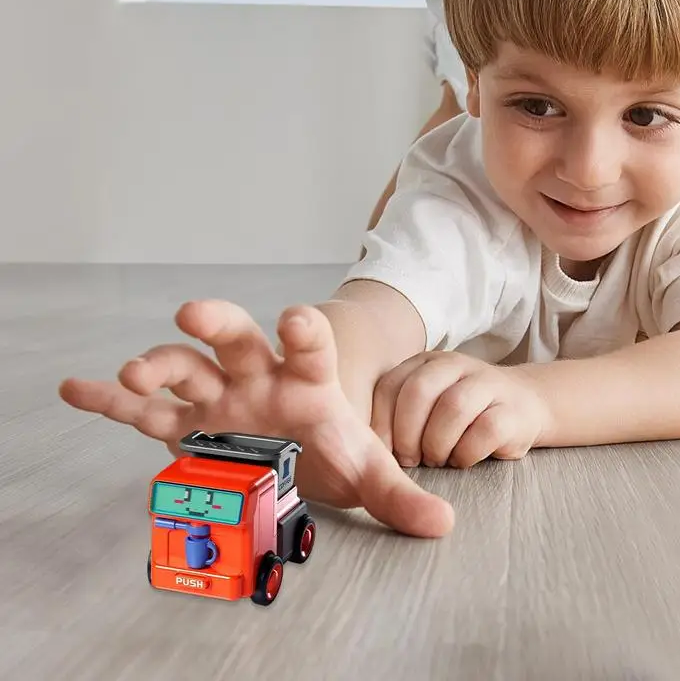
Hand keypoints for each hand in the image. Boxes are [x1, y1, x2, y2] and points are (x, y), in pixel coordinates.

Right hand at [59, 301, 454, 537]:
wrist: (300, 449)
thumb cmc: (331, 447)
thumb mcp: (365, 470)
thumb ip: (398, 495)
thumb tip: (443, 526)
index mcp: (305, 379)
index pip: (308, 347)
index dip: (303, 332)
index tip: (296, 318)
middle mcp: (257, 376)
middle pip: (235, 338)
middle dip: (215, 323)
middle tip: (192, 313)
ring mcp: (217, 395)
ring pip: (183, 368)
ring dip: (156, 365)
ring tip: (131, 374)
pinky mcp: (186, 421)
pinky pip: (143, 409)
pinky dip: (110, 401)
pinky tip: (76, 388)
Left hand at [371, 351, 547, 468]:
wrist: (524, 404)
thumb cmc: (462, 415)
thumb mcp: (426, 405)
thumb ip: (397, 415)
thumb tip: (365, 451)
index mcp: (425, 363)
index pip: (390, 386)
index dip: (382, 424)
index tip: (383, 453)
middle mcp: (454, 365)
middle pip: (418, 391)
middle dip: (407, 433)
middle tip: (409, 460)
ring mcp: (486, 383)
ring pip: (453, 407)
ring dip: (437, 444)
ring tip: (436, 460)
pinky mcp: (512, 409)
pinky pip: (484, 430)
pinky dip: (466, 453)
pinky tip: (462, 460)